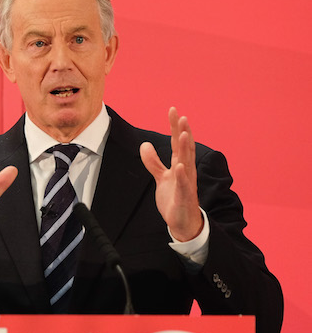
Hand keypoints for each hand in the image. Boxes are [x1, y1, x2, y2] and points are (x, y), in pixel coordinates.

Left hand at [139, 107, 202, 240]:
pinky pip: (183, 185)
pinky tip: (179, 166)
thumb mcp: (161, 177)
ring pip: (187, 163)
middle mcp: (186, 171)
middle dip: (183, 132)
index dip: (175, 127)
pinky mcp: (184, 197)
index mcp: (180, 165)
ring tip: (183, 134)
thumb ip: (153, 162)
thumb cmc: (175, 198)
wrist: (183, 222)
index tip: (173, 110)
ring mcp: (186, 183)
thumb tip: (145, 145)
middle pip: (185, 148)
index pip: (178, 142)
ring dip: (186, 149)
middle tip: (181, 116)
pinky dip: (182, 175)